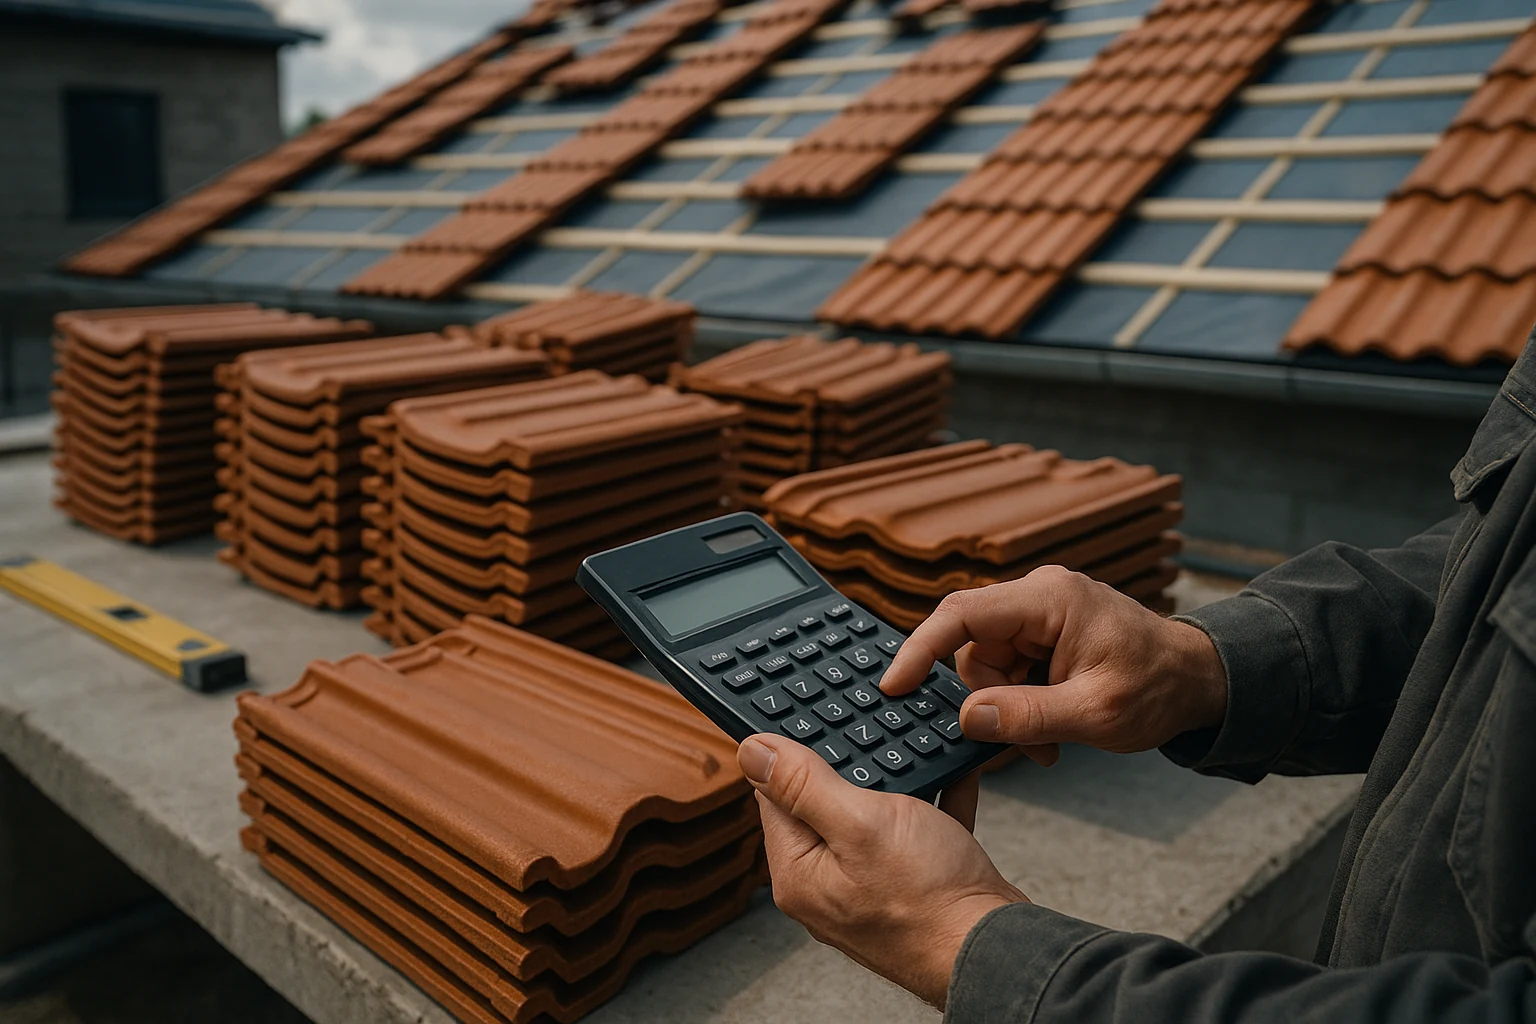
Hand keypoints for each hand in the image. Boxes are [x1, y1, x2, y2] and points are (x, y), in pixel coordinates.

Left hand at [738, 735, 1026, 1008]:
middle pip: (823, 803)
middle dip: (850, 764)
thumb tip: (752, 752)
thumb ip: (803, 785)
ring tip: (913, 752)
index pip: (774, 796)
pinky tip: (948, 773)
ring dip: (897, 782)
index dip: (791, 754)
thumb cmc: (930, 899)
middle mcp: (828, 885)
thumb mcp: (859, 823)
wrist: (998, 949)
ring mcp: (871, 888)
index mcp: (800, 873)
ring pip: (874, 815)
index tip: (813, 720)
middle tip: (870, 731)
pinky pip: (916, 831)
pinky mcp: (913, 887)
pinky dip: (932, 801)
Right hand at [881, 566, 1227, 766]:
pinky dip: (1021, 702)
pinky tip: (1050, 731)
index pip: (961, 613)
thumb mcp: (1096, 714)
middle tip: (1020, 743)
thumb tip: (968, 719)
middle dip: (988, 699)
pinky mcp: (1044, 633)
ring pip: (987, 663)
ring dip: (1007, 707)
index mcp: (1049, 600)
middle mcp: (1038, 596)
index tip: (894, 686)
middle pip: (972, 646)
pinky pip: (1008, 668)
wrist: (1199, 682)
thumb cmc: (1160, 688)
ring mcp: (1040, 614)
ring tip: (1047, 743)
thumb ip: (1029, 716)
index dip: (920, 649)